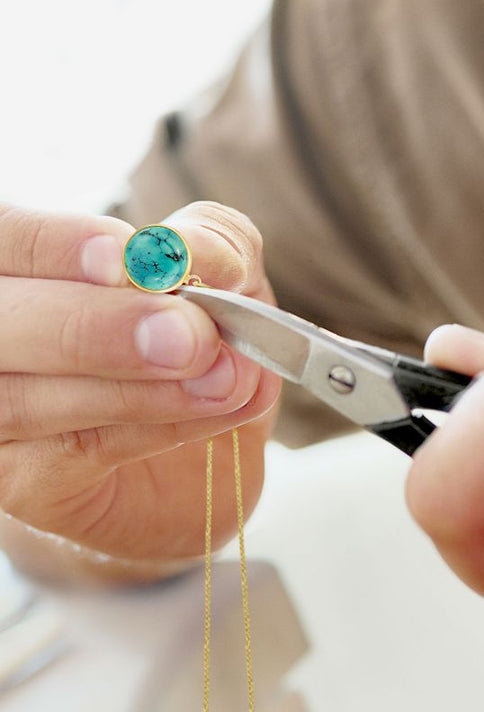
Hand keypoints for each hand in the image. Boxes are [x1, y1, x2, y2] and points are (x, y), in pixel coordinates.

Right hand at [0, 201, 280, 580]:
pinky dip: (157, 426)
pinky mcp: (28, 478)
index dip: (55, 246)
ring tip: (223, 378)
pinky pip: (80, 450)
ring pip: (27, 400)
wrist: (209, 442)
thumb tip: (195, 251)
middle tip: (191, 336)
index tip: (128, 259)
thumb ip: (214, 244)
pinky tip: (216, 408)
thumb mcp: (226, 273)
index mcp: (26, 267)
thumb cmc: (203, 338)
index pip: (6, 239)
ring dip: (136, 389)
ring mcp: (2, 414)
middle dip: (97, 325)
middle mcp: (0, 336)